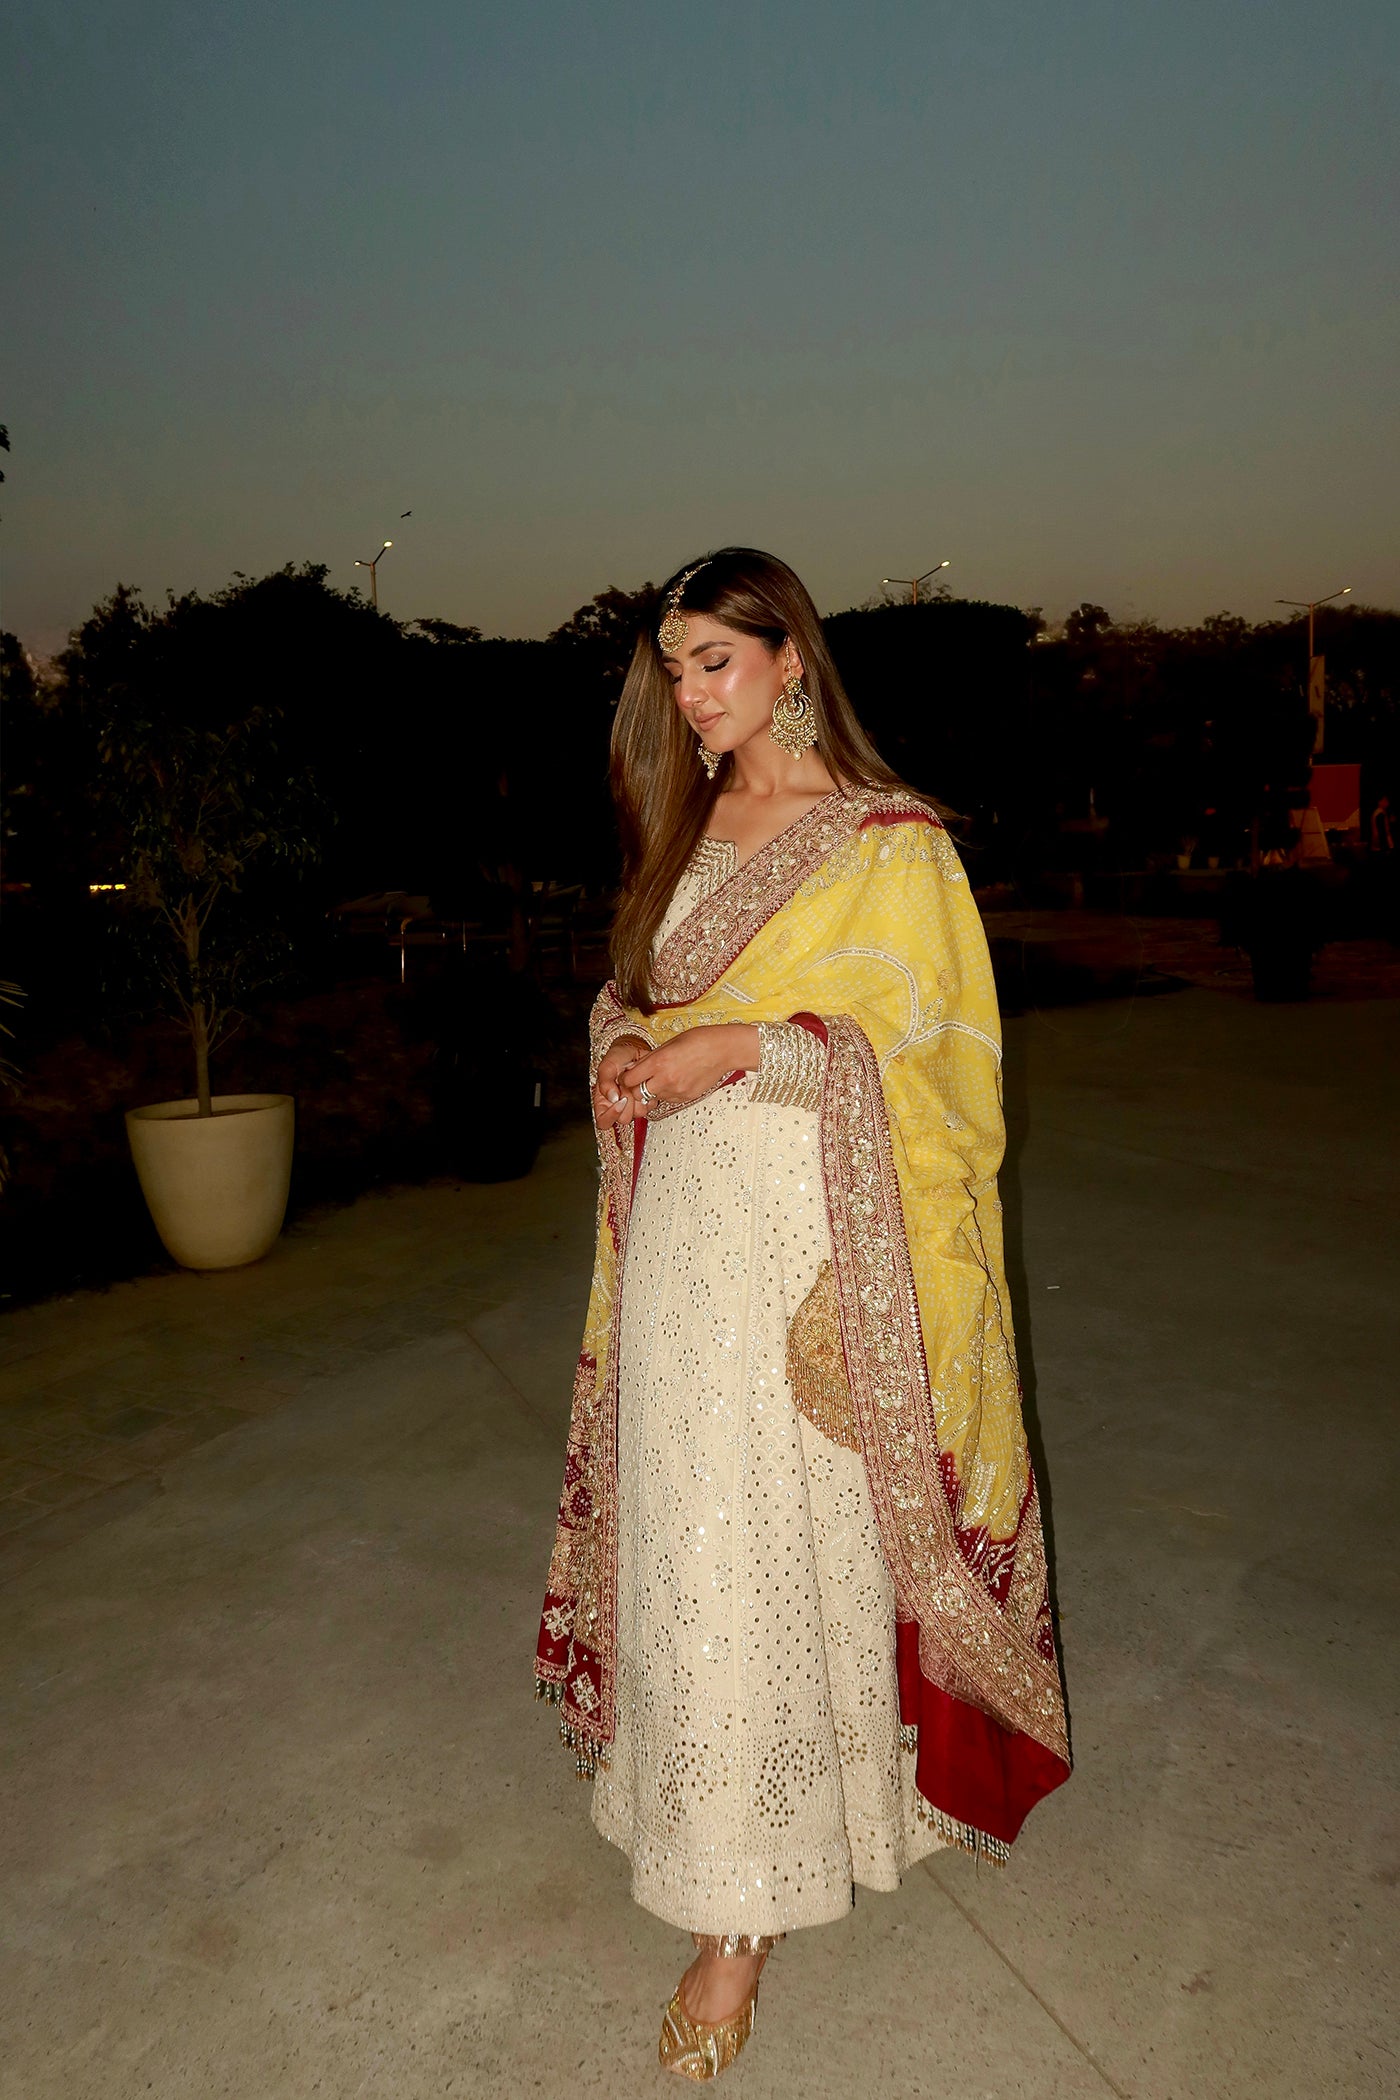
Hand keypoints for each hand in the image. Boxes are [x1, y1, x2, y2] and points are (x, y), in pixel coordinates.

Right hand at [594, 1035, 650, 1127]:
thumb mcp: (608, 1064)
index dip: (612, 1115)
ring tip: (636, 1084)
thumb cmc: (619, 1057)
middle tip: (628, 1088)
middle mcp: (617, 1106)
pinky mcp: (646, 1101)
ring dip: (639, 1099)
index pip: (603, 1121)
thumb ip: (605, 1081)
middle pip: (623, 1119)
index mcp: (603, 1101)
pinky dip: (649, 1096)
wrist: (635, 1051)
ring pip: (638, 1114)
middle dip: (628, 1103)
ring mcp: (632, 1105)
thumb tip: (612, 1098)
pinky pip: (650, 1106)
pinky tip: (645, 1085)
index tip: (620, 1100)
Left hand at [620, 1024, 759, 1116]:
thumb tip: (634, 1068)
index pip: (629, 1079)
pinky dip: (668, 1092)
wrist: (723, 1050)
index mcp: (658, 1062)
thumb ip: (650, 1058)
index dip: (627, 1077)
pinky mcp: (686, 1098)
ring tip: (664, 1077)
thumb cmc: (698, 1040)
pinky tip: (677, 1080)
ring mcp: (677, 1091)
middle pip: (638, 1093)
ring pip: (653, 1097)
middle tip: (642, 1079)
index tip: (630, 1073)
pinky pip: (669, 1099)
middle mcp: (666, 1080)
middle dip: (637, 1087)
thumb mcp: (668, 1044)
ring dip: (653, 1090)